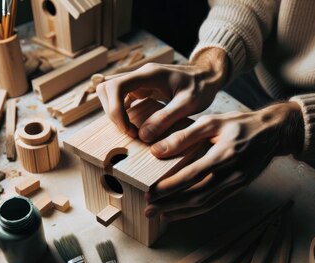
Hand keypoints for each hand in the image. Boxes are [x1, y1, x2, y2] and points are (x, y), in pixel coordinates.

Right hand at [96, 47, 228, 141]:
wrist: (207, 76)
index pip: (116, 87)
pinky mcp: (140, 87)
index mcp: (149, 74)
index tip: (129, 130)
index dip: (115, 110)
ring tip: (132, 129)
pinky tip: (133, 123)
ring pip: (110, 92)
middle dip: (112, 113)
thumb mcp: (188, 104)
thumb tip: (143, 136)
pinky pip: (120, 97)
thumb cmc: (201, 87)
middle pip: (107, 89)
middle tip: (130, 131)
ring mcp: (139, 80)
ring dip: (114, 112)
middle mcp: (140, 74)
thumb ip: (166, 118)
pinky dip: (121, 111)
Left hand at [144, 102, 302, 220]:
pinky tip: (178, 212)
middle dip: (171, 204)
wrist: (273, 133)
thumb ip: (184, 136)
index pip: (192, 175)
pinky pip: (213, 204)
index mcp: (224, 155)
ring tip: (159, 214)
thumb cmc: (241, 124)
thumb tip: (157, 150)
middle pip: (197, 196)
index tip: (151, 192)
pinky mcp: (237, 189)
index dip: (171, 187)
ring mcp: (236, 184)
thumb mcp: (212, 122)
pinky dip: (193, 211)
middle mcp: (231, 174)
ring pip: (204, 204)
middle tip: (149, 208)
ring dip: (180, 211)